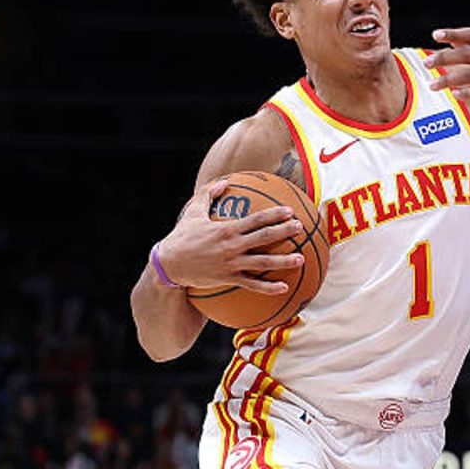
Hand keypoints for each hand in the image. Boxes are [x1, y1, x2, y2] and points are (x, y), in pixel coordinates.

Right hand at [157, 178, 302, 293]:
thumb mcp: (193, 212)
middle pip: (264, 237)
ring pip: (263, 263)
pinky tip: (284, 287)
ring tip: (301, 259)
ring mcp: (232, 264)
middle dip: (284, 232)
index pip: (256, 219)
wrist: (168, 265)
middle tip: (301, 228)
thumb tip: (223, 182)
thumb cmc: (181, 237)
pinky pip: (252, 284)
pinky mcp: (229, 278)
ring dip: (283, 261)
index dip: (274, 214)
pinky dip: (268, 287)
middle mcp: (232, 246)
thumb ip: (208, 195)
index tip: (290, 211)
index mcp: (227, 229)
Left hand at [426, 27, 469, 121]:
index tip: (436, 35)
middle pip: (466, 54)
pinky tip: (454, 95)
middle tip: (426, 64)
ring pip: (469, 74)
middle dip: (443, 58)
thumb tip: (453, 41)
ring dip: (448, 79)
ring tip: (433, 85)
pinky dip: (466, 94)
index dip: (453, 33)